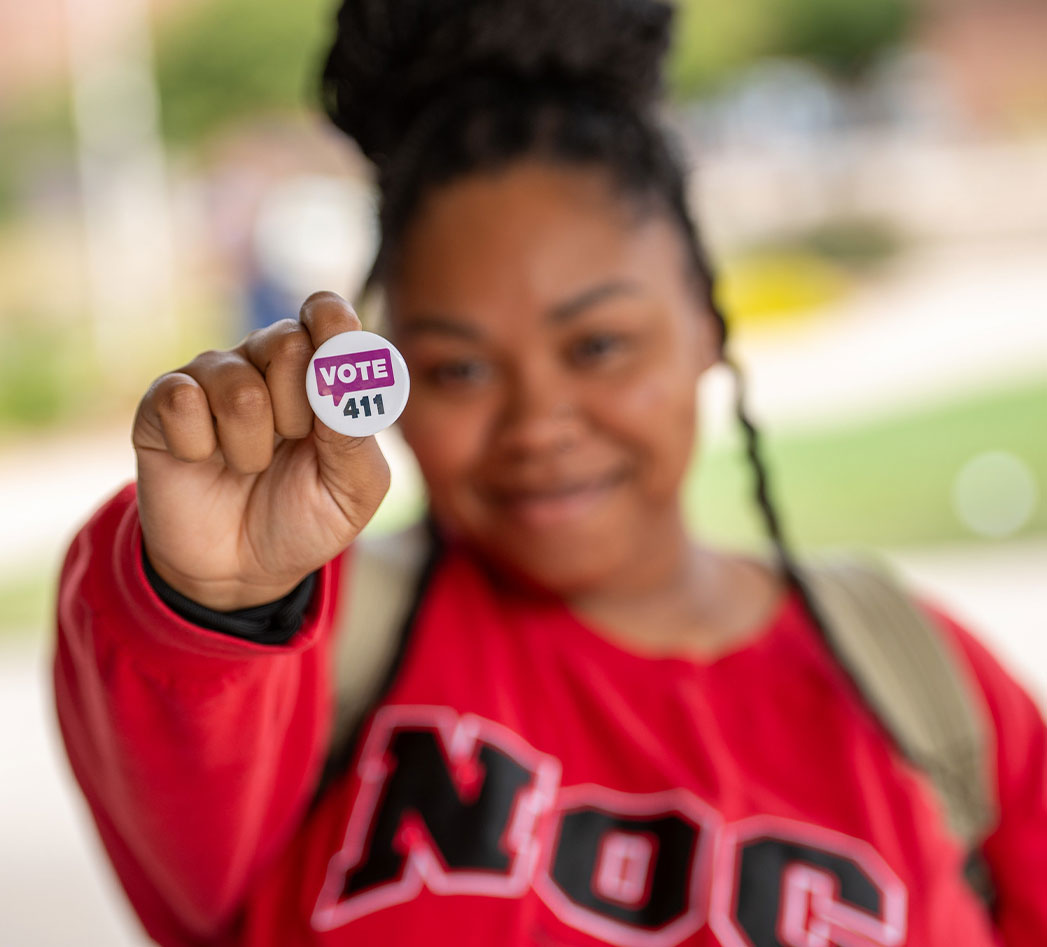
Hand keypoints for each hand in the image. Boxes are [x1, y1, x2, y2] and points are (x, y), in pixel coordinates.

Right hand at [133, 292, 390, 609]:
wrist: (242, 570)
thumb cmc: (305, 518)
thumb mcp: (354, 489)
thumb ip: (356, 432)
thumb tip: (343, 377)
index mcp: (320, 371)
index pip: (326, 313)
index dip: (334, 328)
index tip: (336, 364)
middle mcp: (265, 361)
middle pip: (287, 342)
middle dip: (299, 411)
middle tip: (291, 445)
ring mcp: (213, 379)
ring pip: (239, 386)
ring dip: (251, 447)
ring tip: (248, 466)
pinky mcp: (163, 403)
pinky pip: (181, 402)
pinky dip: (199, 448)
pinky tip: (202, 461)